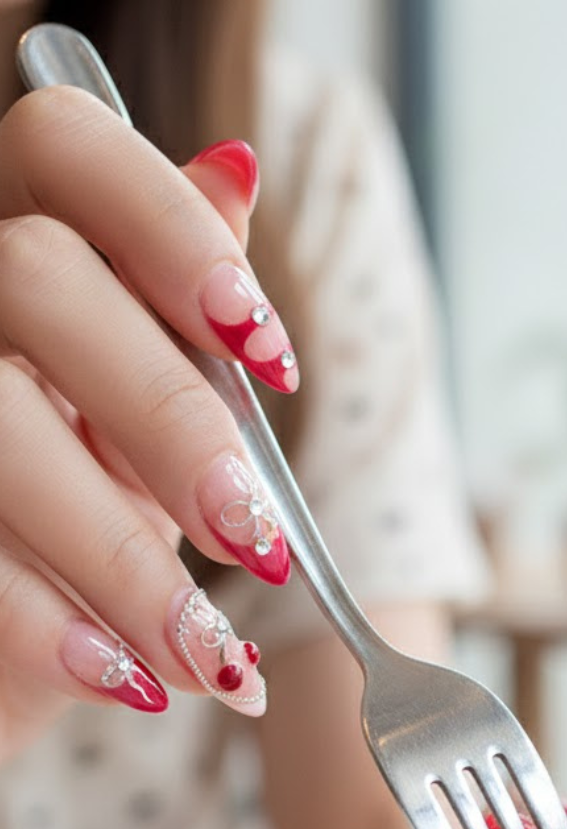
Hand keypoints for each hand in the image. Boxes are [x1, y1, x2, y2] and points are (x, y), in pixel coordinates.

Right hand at [0, 88, 297, 761]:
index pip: (64, 146)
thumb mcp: (150, 438)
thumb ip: (181, 322)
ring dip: (125, 559)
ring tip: (212, 657)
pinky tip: (124, 678)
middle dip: (172, 422)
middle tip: (259, 544)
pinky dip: (47, 627)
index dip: (172, 229)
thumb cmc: (81, 531)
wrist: (8, 654)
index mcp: (25, 256)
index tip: (273, 357)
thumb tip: (235, 171)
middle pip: (36, 277)